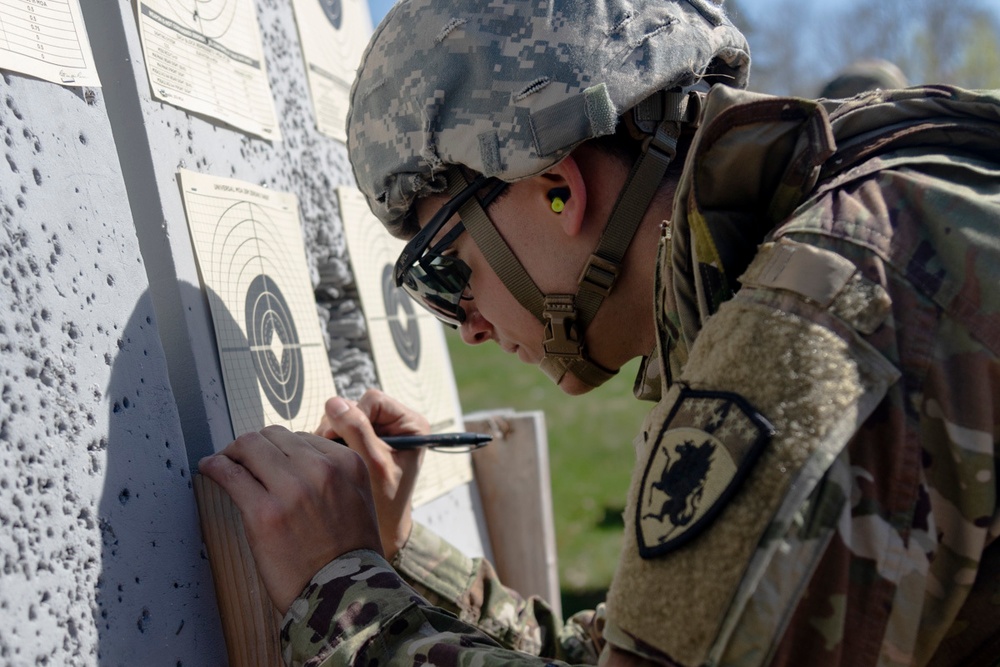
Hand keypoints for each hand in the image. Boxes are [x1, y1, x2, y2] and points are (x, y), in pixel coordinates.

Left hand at [199, 426, 381, 612]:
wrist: (344, 594)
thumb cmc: (349, 552)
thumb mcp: (357, 498)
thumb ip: (332, 473)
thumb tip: (290, 459)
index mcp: (347, 463)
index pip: (301, 437)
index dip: (280, 447)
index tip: (266, 459)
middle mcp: (321, 469)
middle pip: (273, 436)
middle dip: (254, 445)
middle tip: (241, 457)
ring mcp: (292, 489)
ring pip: (250, 445)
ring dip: (232, 451)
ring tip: (222, 460)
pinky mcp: (264, 512)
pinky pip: (230, 474)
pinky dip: (215, 465)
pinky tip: (209, 467)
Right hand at [315, 389, 427, 560]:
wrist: (383, 528)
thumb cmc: (385, 503)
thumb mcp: (373, 465)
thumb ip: (357, 431)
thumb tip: (334, 402)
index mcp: (411, 425)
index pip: (374, 400)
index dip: (352, 415)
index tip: (337, 439)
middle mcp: (397, 423)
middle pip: (357, 405)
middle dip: (339, 426)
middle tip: (331, 451)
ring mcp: (380, 430)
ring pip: (346, 416)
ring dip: (333, 434)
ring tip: (332, 460)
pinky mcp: (365, 440)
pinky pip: (341, 428)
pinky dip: (332, 441)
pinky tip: (332, 461)